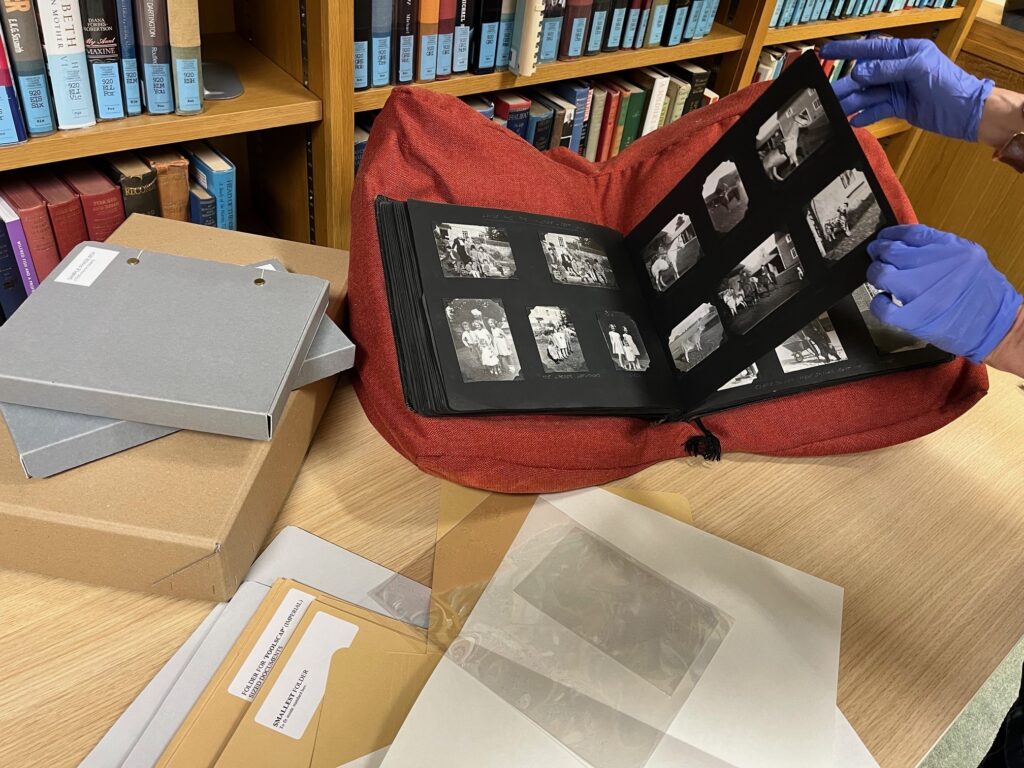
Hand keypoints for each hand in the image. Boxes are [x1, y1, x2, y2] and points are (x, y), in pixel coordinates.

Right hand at [820, 38, 993, 141]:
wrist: (966, 112)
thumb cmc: (951, 84)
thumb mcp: (918, 69)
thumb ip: (887, 69)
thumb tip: (861, 71)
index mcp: (905, 52)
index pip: (871, 48)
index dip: (848, 50)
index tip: (827, 52)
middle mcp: (899, 69)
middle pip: (865, 75)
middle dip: (845, 84)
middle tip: (827, 92)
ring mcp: (898, 88)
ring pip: (868, 94)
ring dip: (853, 102)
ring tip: (838, 109)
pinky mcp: (899, 106)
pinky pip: (877, 109)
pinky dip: (867, 115)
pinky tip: (857, 120)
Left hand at [867, 225, 1021, 362]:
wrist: (995, 325)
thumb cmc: (983, 294)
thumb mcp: (970, 258)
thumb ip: (940, 247)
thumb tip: (908, 243)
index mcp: (952, 249)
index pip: (911, 233)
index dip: (892, 234)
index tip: (884, 237)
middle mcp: (935, 267)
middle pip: (892, 252)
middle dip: (879, 252)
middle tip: (876, 255)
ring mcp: (922, 293)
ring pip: (882, 274)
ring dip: (875, 273)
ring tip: (879, 275)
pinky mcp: (913, 317)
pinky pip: (882, 307)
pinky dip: (878, 302)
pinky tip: (883, 300)